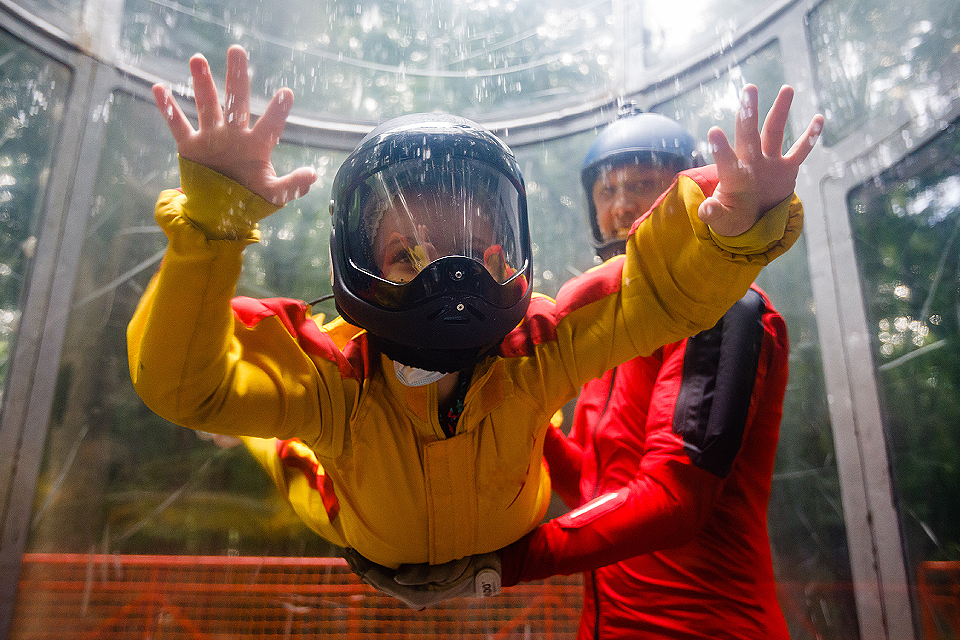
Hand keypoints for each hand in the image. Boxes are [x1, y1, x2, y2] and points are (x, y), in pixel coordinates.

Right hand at [153, 45, 316, 206]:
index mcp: (257, 146)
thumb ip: (292, 185)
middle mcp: (234, 136)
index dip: (278, 111)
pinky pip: (178, 124)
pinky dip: (168, 108)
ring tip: (197, 59)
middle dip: (237, 77)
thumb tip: (313, 174)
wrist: (221, 211)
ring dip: (202, 84)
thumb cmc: (251, 198)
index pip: (270, 125)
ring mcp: (211, 138)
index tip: (287, 92)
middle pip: (237, 102)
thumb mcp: (274, 195)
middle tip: (237, 50)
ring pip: (207, 106)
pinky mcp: (190, 147)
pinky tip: (159, 88)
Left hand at [344, 549, 501, 609]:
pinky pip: (393, 577)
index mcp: (415, 594)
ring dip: (369, 567)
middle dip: (360, 566)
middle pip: (376, 582)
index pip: (378, 580)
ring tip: (356, 551)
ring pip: (383, 581)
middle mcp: (411, 595)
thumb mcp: (450, 566)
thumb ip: (423, 573)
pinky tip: (377, 555)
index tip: (348, 548)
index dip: (362, 565)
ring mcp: (415, 590)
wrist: (489, 569)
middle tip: (346, 547)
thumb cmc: (470, 564)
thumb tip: (397, 576)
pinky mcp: (420, 583)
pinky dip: (381, 566)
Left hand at [699, 84, 823, 236]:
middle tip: (749, 89)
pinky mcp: (787, 169)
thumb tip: (705, 210)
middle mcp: (751, 163)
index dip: (721, 148)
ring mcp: (769, 163)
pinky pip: (800, 151)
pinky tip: (818, 118)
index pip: (726, 160)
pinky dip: (810, 137)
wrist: (752, 219)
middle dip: (749, 113)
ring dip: (780, 111)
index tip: (714, 130)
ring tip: (786, 88)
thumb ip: (714, 214)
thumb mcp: (722, 221)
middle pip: (749, 135)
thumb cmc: (732, 217)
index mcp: (733, 176)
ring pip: (775, 132)